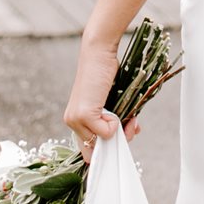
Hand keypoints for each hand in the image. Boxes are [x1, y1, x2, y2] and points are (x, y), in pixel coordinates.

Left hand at [61, 37, 142, 159]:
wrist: (98, 54)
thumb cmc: (105, 75)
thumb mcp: (107, 103)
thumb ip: (109, 120)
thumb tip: (120, 140)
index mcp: (75, 120)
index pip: (88, 148)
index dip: (107, 148)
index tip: (123, 139)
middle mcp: (72, 122)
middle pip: (97, 149)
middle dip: (118, 142)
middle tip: (131, 128)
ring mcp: (76, 120)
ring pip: (102, 142)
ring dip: (121, 132)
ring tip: (131, 121)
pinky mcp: (84, 115)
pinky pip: (106, 132)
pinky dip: (116, 124)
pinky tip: (114, 108)